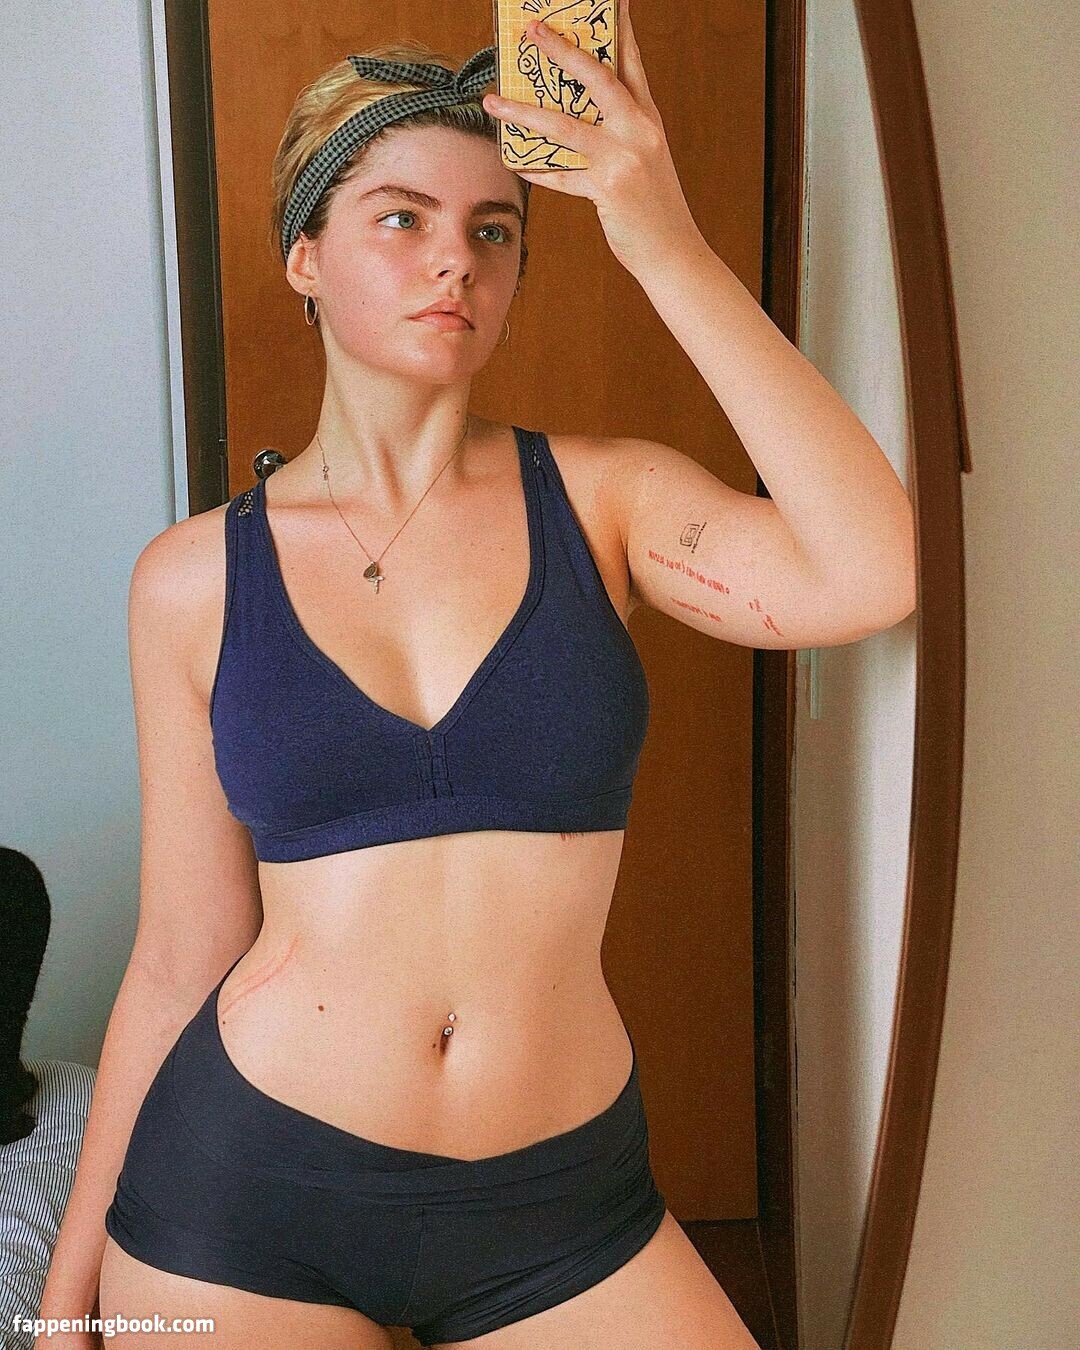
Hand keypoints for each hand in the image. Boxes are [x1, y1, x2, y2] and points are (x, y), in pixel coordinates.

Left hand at [482, 0, 702, 271]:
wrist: (674, 252)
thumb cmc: (655, 208)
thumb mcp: (645, 159)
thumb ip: (618, 133)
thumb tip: (573, 116)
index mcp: (648, 118)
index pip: (630, 62)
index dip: (617, 27)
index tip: (607, 0)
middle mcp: (638, 130)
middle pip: (595, 77)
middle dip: (561, 49)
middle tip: (532, 31)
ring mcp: (623, 158)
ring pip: (564, 125)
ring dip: (523, 112)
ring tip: (494, 102)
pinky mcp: (607, 188)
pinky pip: (559, 175)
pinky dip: (535, 169)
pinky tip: (515, 162)